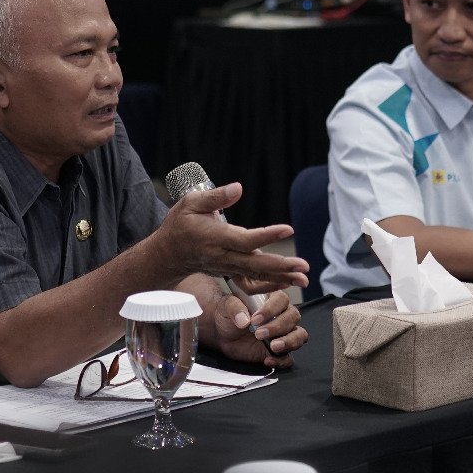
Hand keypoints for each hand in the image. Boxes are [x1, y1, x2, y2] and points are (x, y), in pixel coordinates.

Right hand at [156, 182, 308, 289]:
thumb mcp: (190, 203)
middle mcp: (223, 256)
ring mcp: (227, 267)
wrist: (168, 254)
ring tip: (304, 278)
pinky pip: (251, 282)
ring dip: (282, 277)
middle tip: (304, 266)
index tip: (288, 229)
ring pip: (257, 275)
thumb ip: (216, 196)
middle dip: (281, 265)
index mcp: (215, 238)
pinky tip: (287, 282)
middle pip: (256, 263)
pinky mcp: (230, 272)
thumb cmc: (180, 224)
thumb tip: (239, 188)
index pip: (246, 239)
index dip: (268, 235)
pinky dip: (269, 284)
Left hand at [204, 289, 307, 368]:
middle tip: (259, 333)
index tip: (255, 319)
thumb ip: (235, 308)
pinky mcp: (279, 352)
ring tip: (273, 347)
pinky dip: (281, 360)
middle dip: (278, 326)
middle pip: (293, 317)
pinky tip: (268, 360)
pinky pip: (289, 358)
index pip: (282, 300)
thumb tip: (244, 320)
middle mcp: (282, 315)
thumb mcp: (226, 306)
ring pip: (299, 336)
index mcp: (271, 299)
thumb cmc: (228, 314)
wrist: (223, 333)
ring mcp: (283, 334)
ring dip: (289, 341)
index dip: (271, 309)